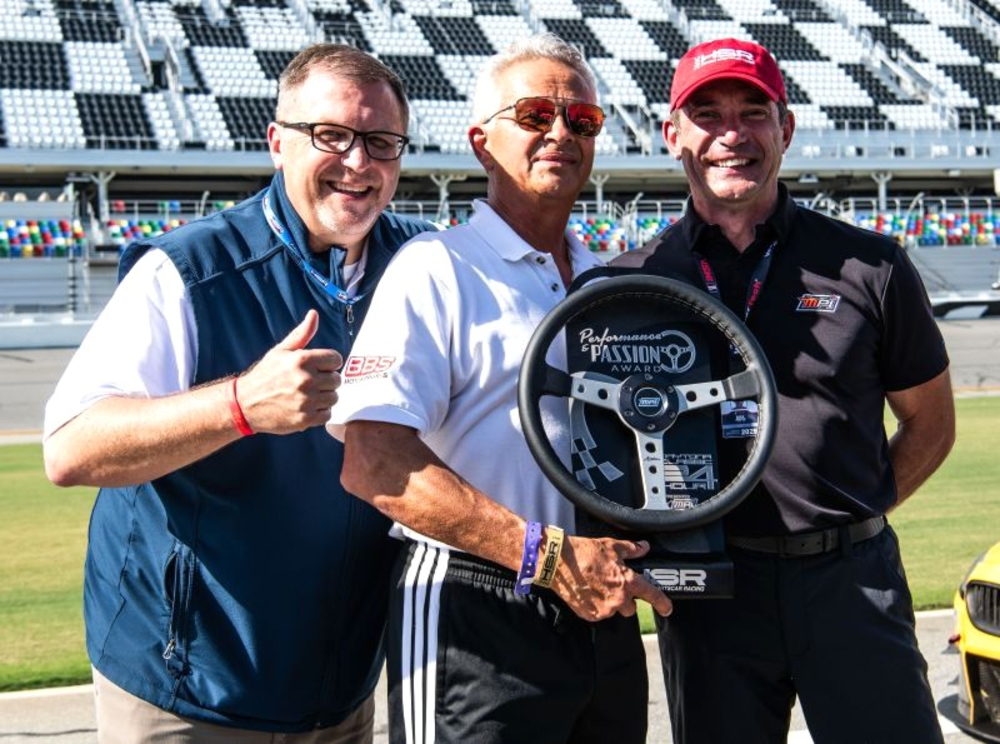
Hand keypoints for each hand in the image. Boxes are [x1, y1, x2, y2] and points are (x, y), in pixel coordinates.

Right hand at [233, 310, 342, 433]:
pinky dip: (319, 412)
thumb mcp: (281, 351)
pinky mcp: (305, 419)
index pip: (336, 359)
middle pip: (337, 380)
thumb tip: (314, 314)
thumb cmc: (265, 375)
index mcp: (302, 360)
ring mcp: (306, 400)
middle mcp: (306, 379)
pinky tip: (306, 407)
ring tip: (308, 395)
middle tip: (310, 383)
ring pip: (334, 397)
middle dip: (326, 381)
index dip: (329, 363)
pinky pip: (327, 414)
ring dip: (324, 397)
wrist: (245, 404)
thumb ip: (301, 334)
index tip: (318, 368)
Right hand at [551, 536, 671, 621]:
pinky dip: (596, 605)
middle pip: (631, 607)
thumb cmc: (584, 553)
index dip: (662, 603)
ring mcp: (603, 609)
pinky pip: (599, 613)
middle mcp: (618, 599)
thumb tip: (643, 548)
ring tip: (596, 586)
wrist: (558, 563)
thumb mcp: (611, 546)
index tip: (667, 608)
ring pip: (613, 610)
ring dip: (610, 602)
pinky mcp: (590, 615)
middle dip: (624, 598)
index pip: (651, 595)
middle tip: (612, 585)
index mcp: (627, 581)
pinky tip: (588, 592)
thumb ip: (632, 549)